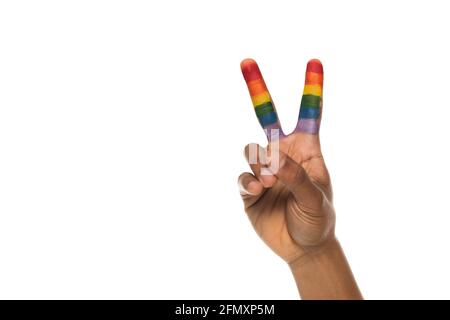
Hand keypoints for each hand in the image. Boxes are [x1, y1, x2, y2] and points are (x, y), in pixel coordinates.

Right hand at [238, 58, 334, 263]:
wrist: (302, 247)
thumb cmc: (318, 220)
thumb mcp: (317, 199)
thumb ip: (298, 178)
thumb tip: (273, 161)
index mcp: (306, 150)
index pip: (309, 114)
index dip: (312, 87)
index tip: (314, 61)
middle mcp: (282, 154)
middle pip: (266, 115)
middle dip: (257, 87)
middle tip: (246, 61)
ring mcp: (265, 170)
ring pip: (251, 150)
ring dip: (260, 164)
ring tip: (272, 183)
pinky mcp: (250, 189)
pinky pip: (244, 177)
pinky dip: (250, 181)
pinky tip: (259, 191)